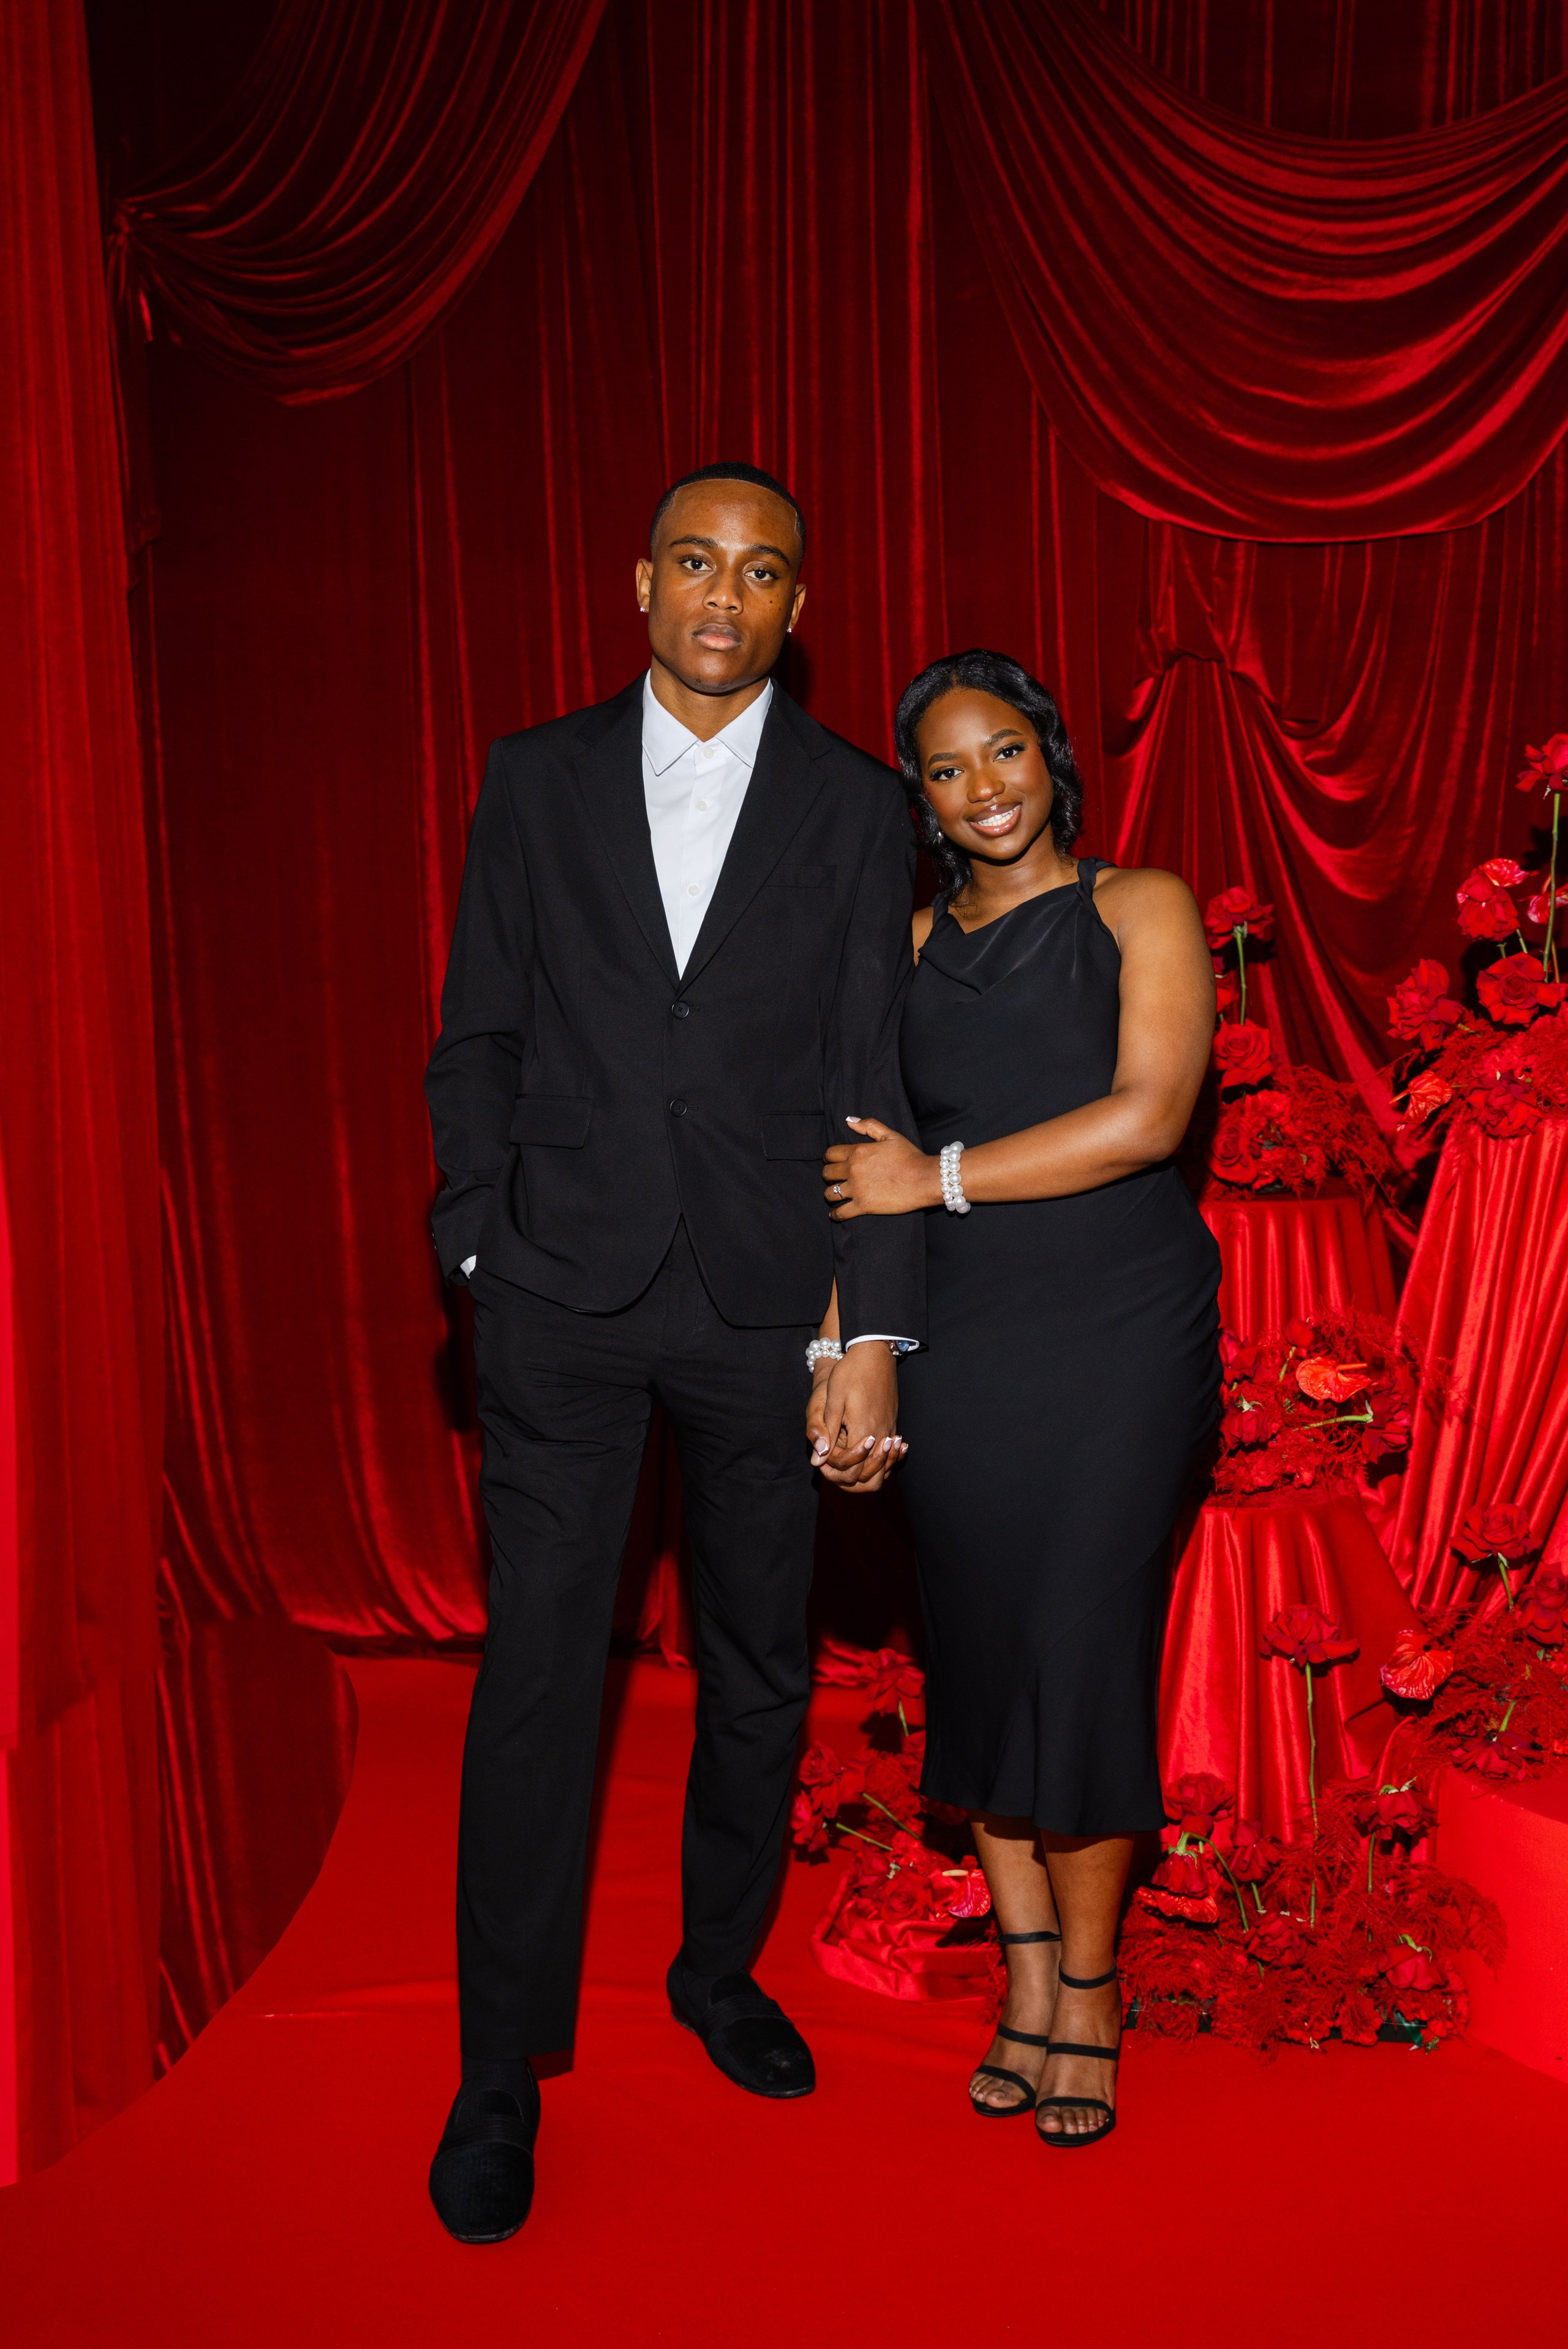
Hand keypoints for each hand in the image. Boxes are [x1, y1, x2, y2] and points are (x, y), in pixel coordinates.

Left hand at [806, 1344, 905, 1492]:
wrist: (874, 1352)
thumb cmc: (849, 1374)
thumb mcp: (832, 1401)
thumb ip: (826, 1432)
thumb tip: (818, 1460)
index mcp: (863, 1432)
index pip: (851, 1469)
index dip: (834, 1471)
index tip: (823, 1461)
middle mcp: (880, 1435)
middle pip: (871, 1477)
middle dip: (852, 1479)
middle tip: (834, 1469)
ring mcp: (890, 1429)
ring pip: (884, 1468)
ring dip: (867, 1472)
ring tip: (850, 1466)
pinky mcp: (893, 1423)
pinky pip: (889, 1453)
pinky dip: (879, 1460)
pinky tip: (867, 1456)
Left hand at [823, 1117, 941, 1218]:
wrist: (924, 1178)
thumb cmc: (910, 1156)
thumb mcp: (891, 1135)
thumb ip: (869, 1126)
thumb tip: (849, 1120)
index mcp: (858, 1152)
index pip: (830, 1154)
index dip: (828, 1158)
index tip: (831, 1162)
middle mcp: (853, 1170)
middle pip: (827, 1173)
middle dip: (828, 1175)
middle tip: (833, 1178)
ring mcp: (857, 1189)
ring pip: (830, 1193)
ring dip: (830, 1194)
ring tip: (835, 1195)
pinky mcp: (863, 1206)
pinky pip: (840, 1212)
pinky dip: (835, 1214)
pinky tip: (835, 1213)